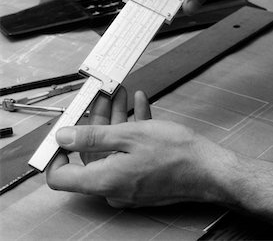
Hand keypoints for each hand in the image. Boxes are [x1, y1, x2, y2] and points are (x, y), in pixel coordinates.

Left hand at [46, 88, 226, 207]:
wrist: (208, 169)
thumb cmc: (176, 154)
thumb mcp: (130, 135)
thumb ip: (92, 136)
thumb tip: (63, 137)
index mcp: (104, 179)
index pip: (60, 176)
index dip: (56, 151)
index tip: (64, 128)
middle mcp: (112, 186)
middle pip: (91, 152)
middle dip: (96, 119)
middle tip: (101, 96)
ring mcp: (127, 183)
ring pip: (111, 147)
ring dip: (116, 119)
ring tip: (122, 95)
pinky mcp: (140, 177)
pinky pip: (127, 152)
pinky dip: (130, 129)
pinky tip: (138, 106)